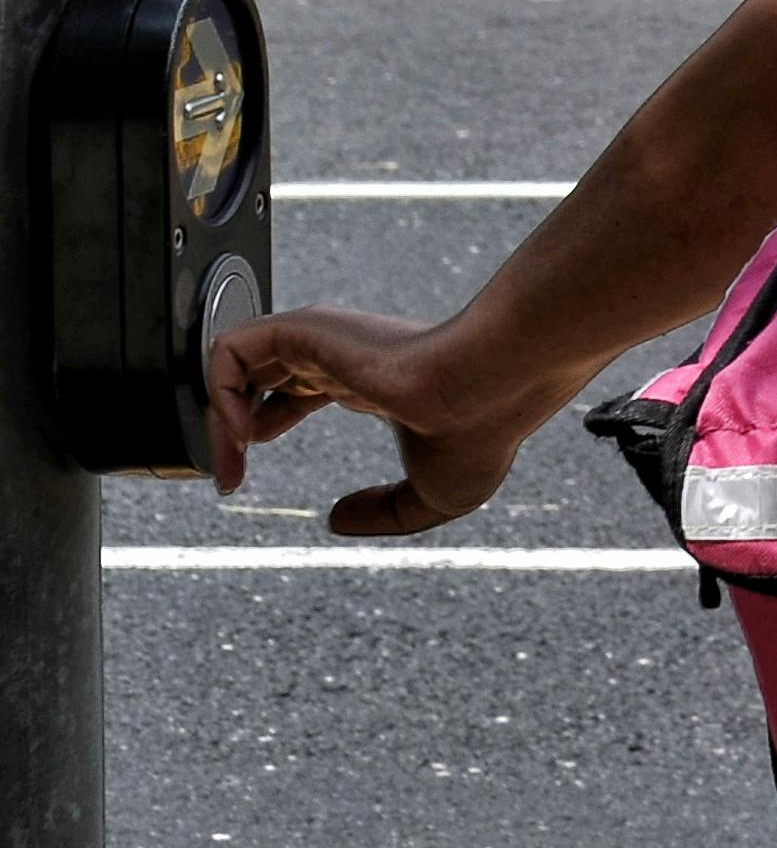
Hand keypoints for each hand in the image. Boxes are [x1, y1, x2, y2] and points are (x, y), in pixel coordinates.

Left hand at [206, 307, 567, 537]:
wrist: (488, 389)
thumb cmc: (481, 432)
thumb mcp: (434, 495)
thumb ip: (386, 512)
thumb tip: (334, 519)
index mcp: (367, 380)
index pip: (292, 388)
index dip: (256, 430)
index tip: (245, 477)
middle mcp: (340, 354)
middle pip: (254, 377)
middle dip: (227, 431)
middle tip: (227, 479)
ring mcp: (322, 338)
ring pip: (235, 360)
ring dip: (216, 415)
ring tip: (226, 465)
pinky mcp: (307, 328)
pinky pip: (232, 349)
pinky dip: (220, 389)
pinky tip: (241, 435)